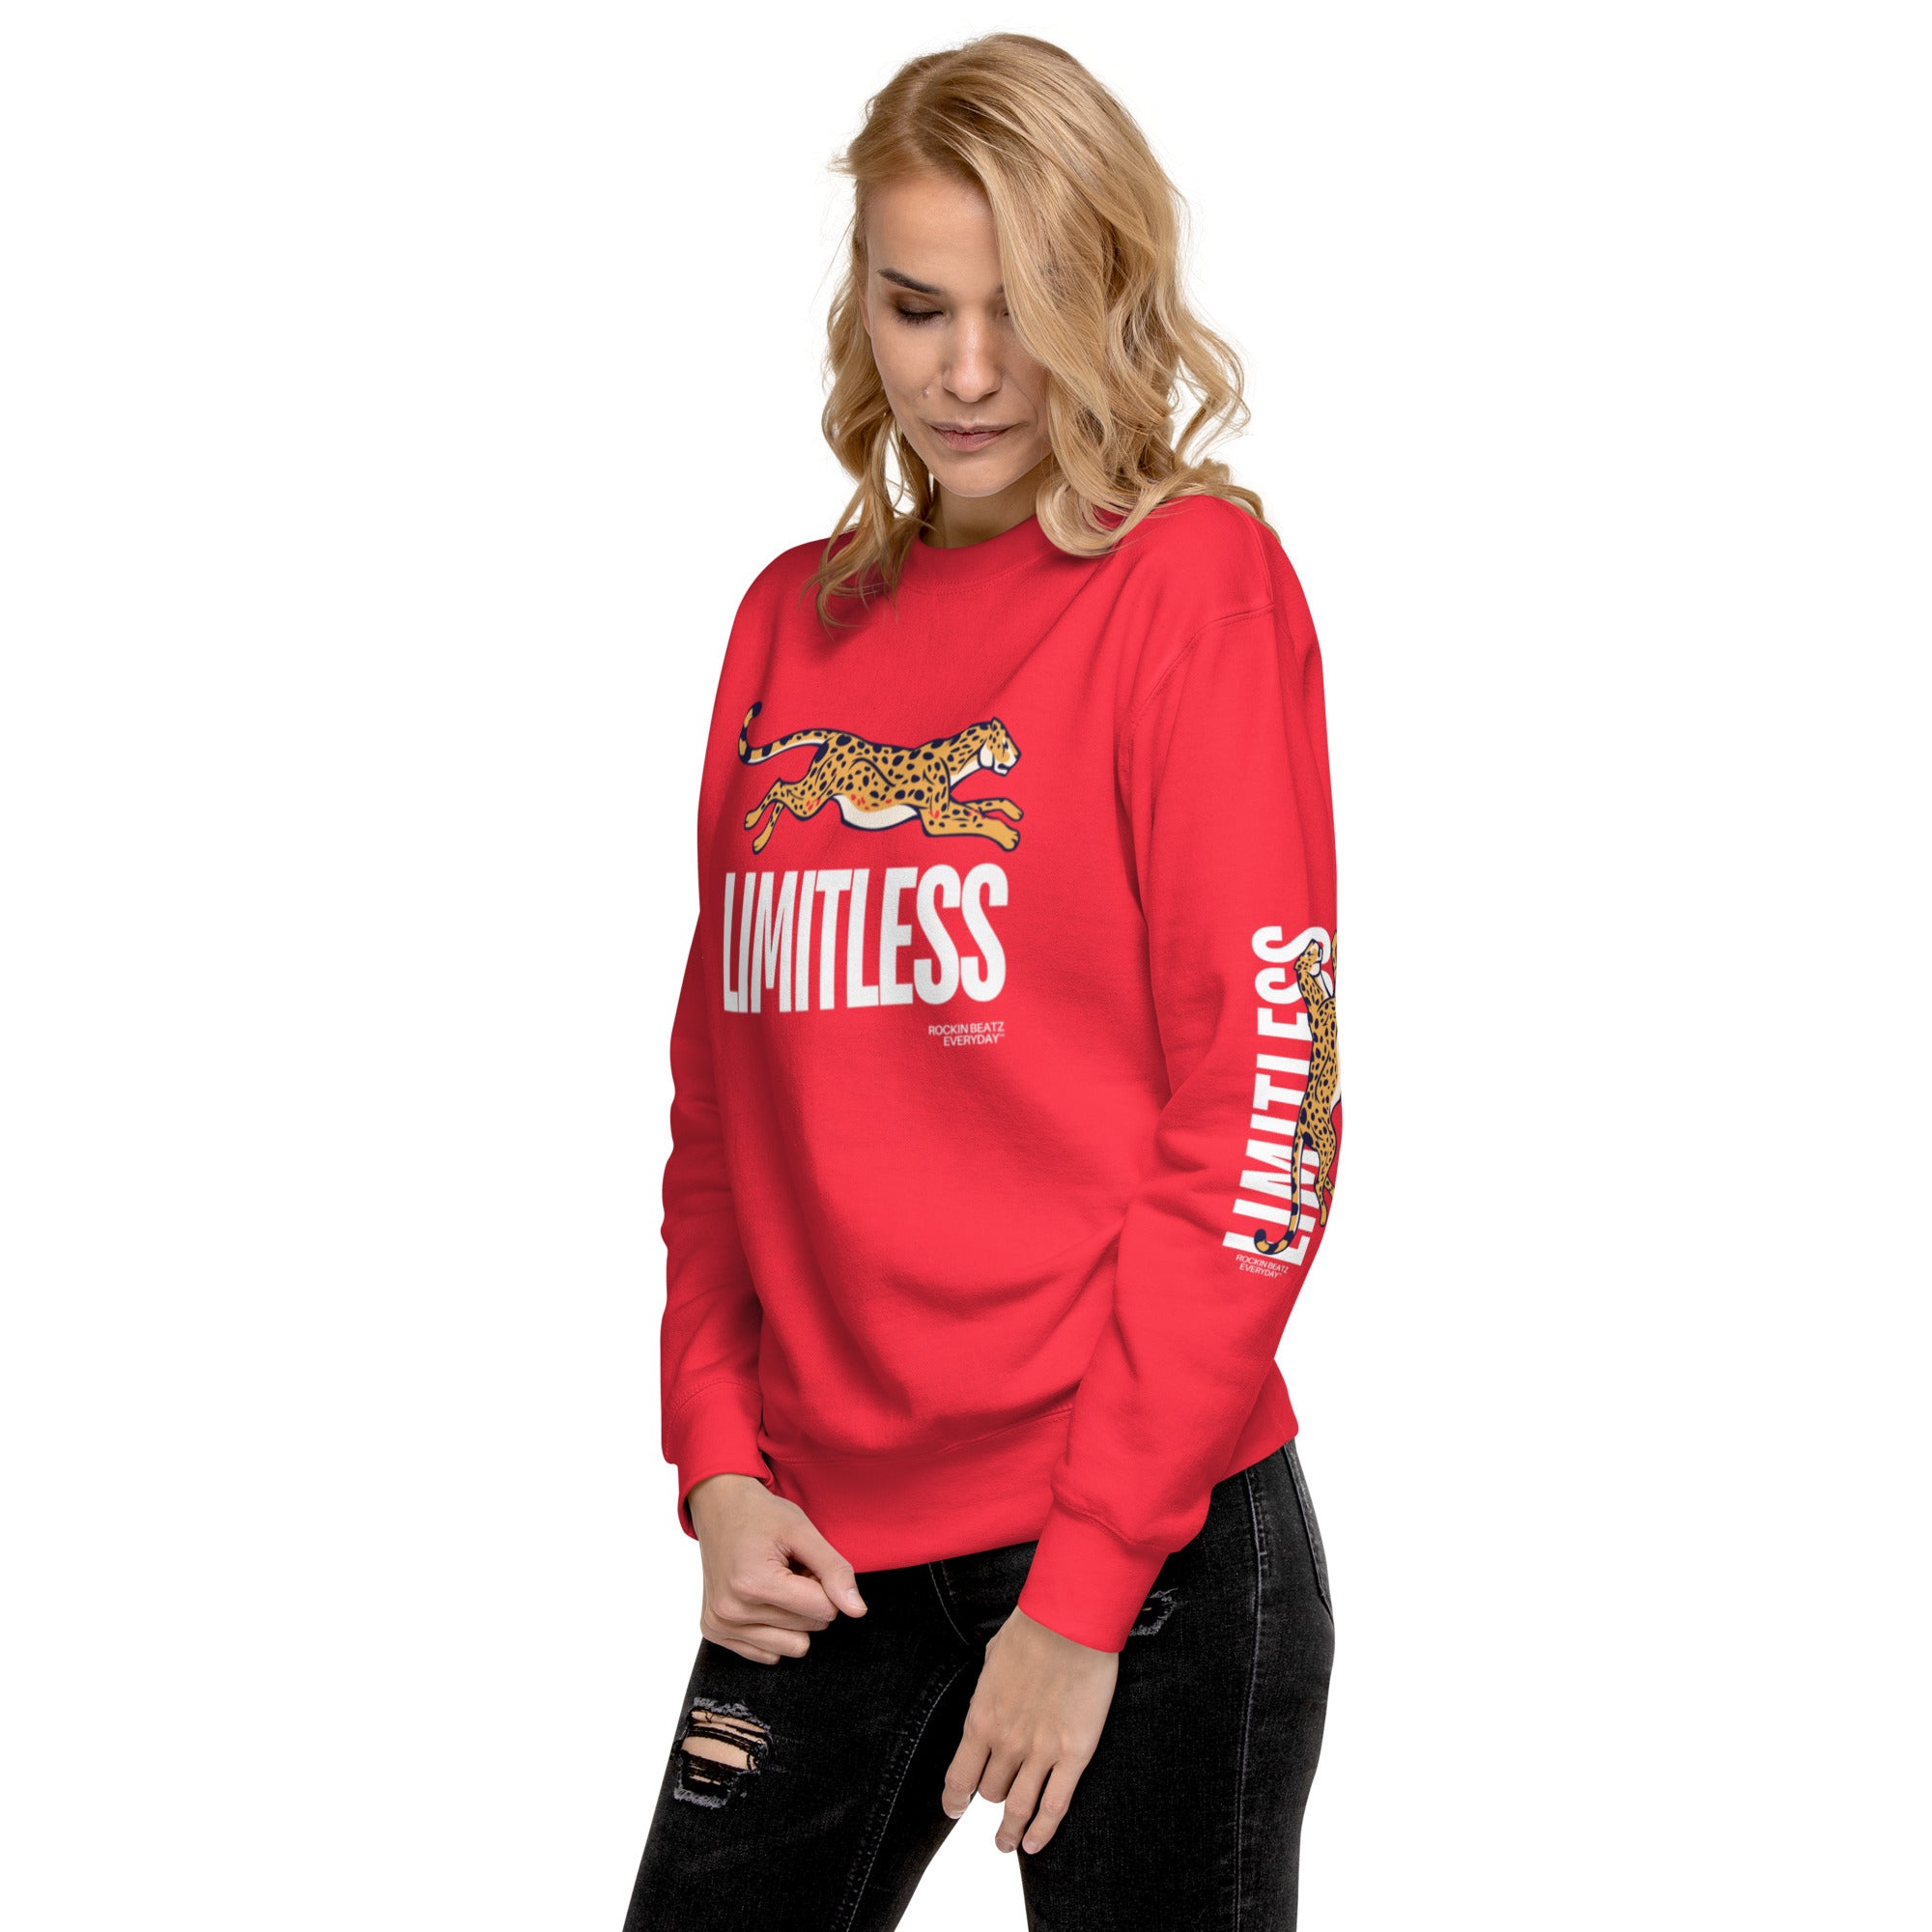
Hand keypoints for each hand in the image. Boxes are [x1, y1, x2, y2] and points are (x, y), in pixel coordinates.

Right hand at [686, 1473, 867, 1663]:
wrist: (720, 1509)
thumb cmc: (762, 1516)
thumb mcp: (804, 1531)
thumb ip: (834, 1570)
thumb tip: (858, 1611)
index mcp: (752, 1583)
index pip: (823, 1609)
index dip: (825, 1584)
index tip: (806, 1562)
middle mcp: (731, 1611)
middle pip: (810, 1629)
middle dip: (809, 1599)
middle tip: (789, 1569)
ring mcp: (720, 1625)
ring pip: (794, 1647)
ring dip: (794, 1617)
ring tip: (777, 1584)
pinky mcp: (715, 1633)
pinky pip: (770, 1654)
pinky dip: (775, 1628)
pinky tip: (762, 1598)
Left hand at [940, 1606, 1117, 1854]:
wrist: (1070, 1622)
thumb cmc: (1031, 1630)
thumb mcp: (991, 1661)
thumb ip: (986, 1695)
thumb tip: (986, 1708)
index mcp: (981, 1719)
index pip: (959, 1778)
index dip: (954, 1800)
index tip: (954, 1810)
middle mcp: (1006, 1743)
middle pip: (991, 1792)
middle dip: (992, 1797)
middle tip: (997, 1802)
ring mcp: (1041, 1752)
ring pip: (1019, 1808)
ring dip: (1010, 1833)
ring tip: (1007, 1843)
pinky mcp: (1074, 1754)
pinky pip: (1054, 1806)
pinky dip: (1042, 1832)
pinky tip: (1034, 1845)